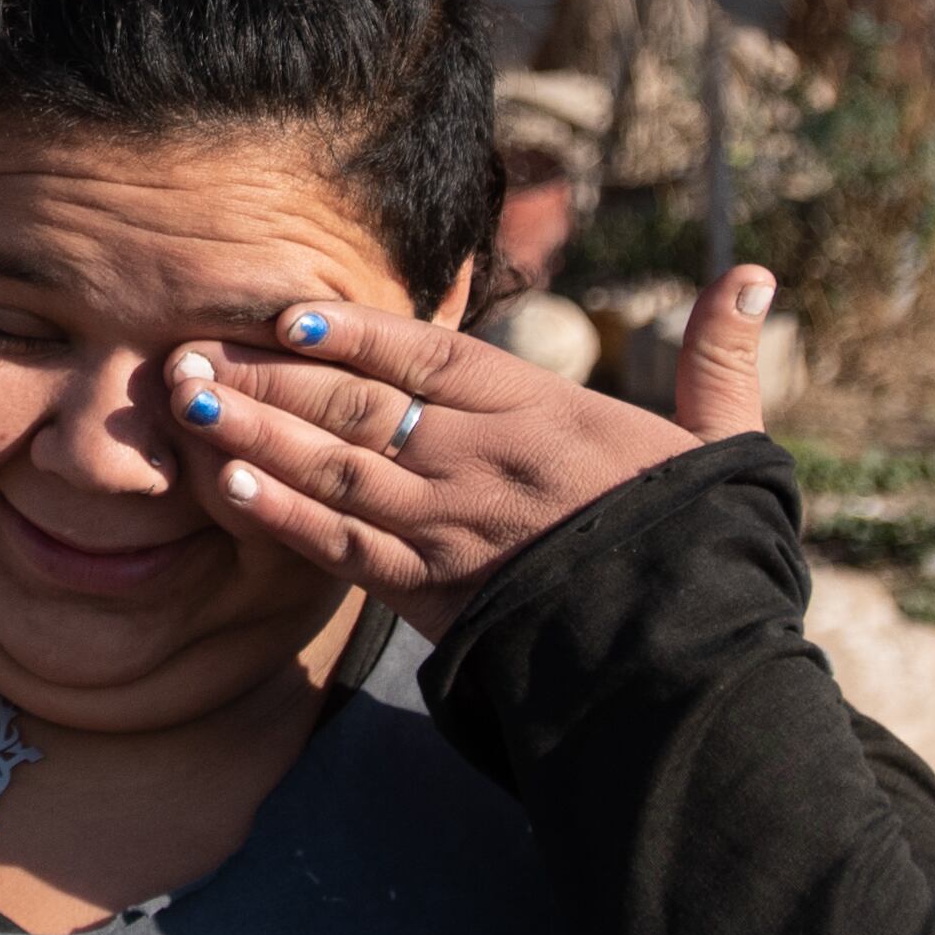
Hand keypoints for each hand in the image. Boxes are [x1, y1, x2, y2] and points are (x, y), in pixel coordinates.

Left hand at [158, 267, 780, 636]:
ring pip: (334, 469)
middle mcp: (487, 462)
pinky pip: (341, 547)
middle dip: (268, 375)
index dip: (356, 328)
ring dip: (250, 433)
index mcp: (546, 414)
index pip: (431, 354)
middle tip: (187, 348)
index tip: (285, 310)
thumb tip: (753, 275)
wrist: (694, 659)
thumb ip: (718, 358)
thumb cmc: (705, 544)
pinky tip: (221, 485)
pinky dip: (278, 514)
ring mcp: (454, 529)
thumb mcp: (723, 441)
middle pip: (359, 404)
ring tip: (181, 401)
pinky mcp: (435, 594)